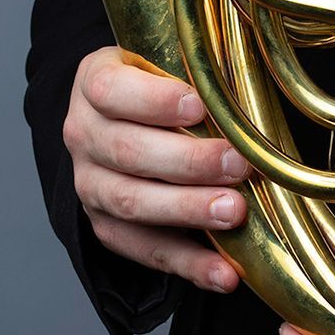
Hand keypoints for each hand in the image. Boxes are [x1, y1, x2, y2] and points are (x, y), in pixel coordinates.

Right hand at [62, 46, 246, 292]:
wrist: (121, 117)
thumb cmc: (157, 84)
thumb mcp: (167, 61)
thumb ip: (198, 70)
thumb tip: (252, 88)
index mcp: (94, 82)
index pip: (111, 91)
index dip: (154, 101)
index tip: (198, 106)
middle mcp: (83, 134)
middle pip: (127, 152)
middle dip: (188, 161)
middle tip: (237, 164)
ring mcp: (90, 184)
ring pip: (132, 202)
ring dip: (187, 211)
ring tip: (234, 212)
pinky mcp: (105, 225)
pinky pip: (144, 249)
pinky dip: (188, 265)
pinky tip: (224, 273)